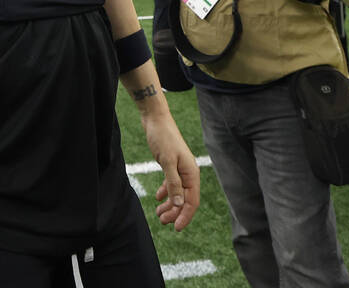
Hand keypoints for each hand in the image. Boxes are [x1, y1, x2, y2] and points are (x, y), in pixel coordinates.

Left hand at [142, 112, 200, 230]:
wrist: (155, 120)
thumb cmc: (162, 138)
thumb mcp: (167, 161)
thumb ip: (174, 183)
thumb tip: (180, 203)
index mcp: (191, 173)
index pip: (192, 200)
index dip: (185, 215)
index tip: (176, 227)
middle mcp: (188, 173)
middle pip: (185, 199)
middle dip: (175, 212)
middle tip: (161, 221)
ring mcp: (180, 169)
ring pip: (178, 193)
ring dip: (170, 204)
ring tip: (158, 213)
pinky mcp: (171, 165)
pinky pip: (171, 184)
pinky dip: (165, 192)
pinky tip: (158, 198)